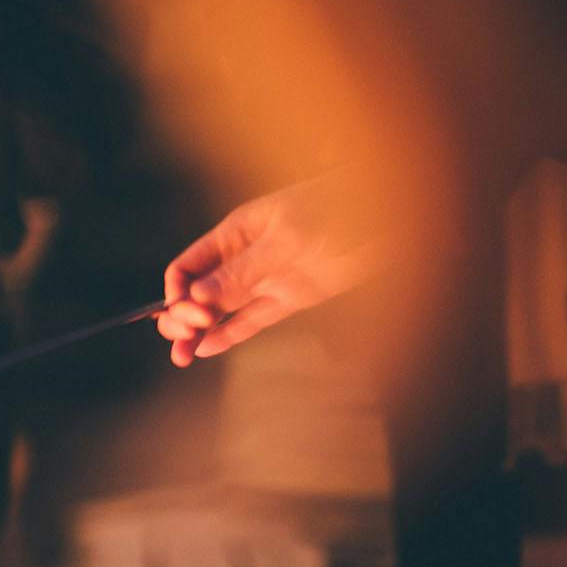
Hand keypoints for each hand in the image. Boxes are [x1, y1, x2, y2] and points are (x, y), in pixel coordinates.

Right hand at [157, 176, 376, 366]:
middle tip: (183, 337)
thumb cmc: (337, 210)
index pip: (188, 267)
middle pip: (198, 292)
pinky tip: (207, 349)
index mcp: (235, 233)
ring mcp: (266, 280)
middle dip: (182, 315)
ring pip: (220, 311)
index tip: (187, 313)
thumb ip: (242, 270)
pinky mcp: (289, 299)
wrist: (389, 216)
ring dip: (199, 332)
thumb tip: (197, 297)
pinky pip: (251, 320)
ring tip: (181, 357)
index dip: (178, 291)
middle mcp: (244, 258)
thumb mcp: (285, 237)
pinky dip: (229, 335)